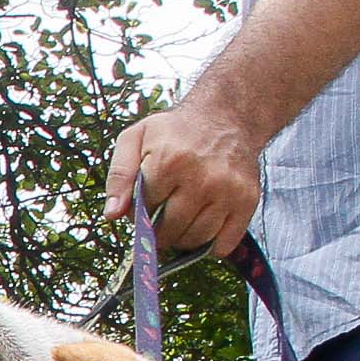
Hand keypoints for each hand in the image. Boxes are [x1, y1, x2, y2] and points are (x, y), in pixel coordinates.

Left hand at [107, 102, 262, 254]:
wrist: (227, 115)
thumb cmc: (176, 130)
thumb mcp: (135, 139)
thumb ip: (119, 176)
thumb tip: (112, 215)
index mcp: (169, 162)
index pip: (143, 212)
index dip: (140, 211)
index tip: (147, 200)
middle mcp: (201, 179)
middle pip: (168, 231)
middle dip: (158, 229)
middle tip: (162, 213)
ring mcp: (228, 191)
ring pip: (195, 240)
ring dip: (183, 237)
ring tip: (181, 217)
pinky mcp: (247, 201)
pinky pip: (224, 244)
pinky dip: (210, 244)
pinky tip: (203, 225)